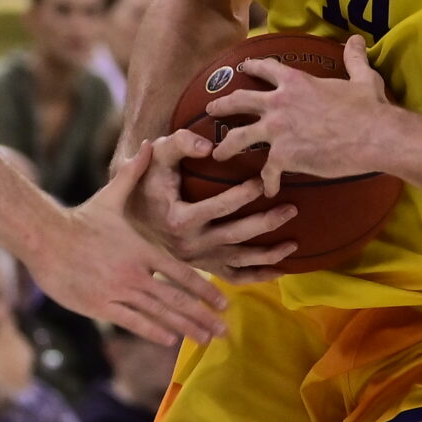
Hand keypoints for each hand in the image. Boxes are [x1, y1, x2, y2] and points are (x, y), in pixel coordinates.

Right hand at [29, 146, 227, 344]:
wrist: (45, 237)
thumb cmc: (80, 218)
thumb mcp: (111, 197)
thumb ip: (133, 175)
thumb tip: (147, 145)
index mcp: (143, 250)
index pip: (183, 273)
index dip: (205, 290)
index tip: (224, 304)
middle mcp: (135, 273)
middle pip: (177, 300)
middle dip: (203, 316)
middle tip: (224, 330)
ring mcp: (118, 292)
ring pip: (159, 315)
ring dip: (185, 329)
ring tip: (205, 340)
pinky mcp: (99, 306)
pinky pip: (133, 322)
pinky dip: (154, 332)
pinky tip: (171, 341)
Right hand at [124, 130, 296, 275]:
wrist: (127, 216)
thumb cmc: (146, 181)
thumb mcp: (156, 157)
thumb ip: (179, 144)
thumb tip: (208, 146)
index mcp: (178, 219)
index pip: (218, 208)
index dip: (243, 195)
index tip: (262, 181)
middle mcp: (189, 245)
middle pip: (235, 236)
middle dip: (266, 223)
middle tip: (292, 208)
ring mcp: (197, 259)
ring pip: (239, 261)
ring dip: (269, 256)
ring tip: (294, 243)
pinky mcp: (203, 267)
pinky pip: (233, 277)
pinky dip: (257, 277)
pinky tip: (280, 270)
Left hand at [206, 37, 392, 195]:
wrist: (373, 136)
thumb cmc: (369, 107)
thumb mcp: (361, 78)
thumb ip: (353, 59)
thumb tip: (357, 40)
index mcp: (295, 82)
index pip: (265, 69)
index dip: (252, 67)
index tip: (243, 68)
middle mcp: (279, 103)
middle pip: (239, 101)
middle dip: (222, 105)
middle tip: (211, 109)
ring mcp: (277, 130)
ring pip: (239, 138)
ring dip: (227, 147)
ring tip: (218, 154)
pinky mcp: (284, 156)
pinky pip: (267, 171)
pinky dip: (267, 181)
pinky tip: (268, 189)